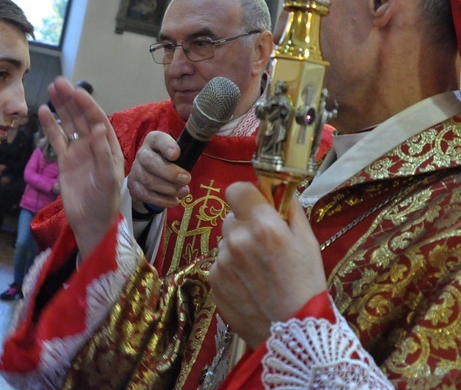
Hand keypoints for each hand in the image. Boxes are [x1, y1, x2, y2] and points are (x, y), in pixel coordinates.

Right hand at [40, 77, 123, 257]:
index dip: (87, 105)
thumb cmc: (105, 202)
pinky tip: (43, 111)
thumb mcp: (109, 178)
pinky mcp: (65, 161)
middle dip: (71, 100)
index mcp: (108, 146)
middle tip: (59, 82)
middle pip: (81, 117)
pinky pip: (57, 140)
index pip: (97, 119)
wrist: (91, 223)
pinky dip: (50, 126)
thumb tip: (98, 128)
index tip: (76, 91)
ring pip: (68, 124)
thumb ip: (103, 153)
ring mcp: (79, 152)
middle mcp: (94, 145)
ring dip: (61, 107)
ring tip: (52, 89)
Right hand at [127, 131, 189, 210]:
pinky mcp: (134, 186)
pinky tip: (174, 201)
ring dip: (169, 189)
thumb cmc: (168, 162)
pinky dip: (162, 200)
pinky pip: (146, 195)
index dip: (166, 146)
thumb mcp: (175, 154)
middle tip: (186, 179)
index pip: (157, 139)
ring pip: (148, 180)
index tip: (176, 154)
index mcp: (153, 141)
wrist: (149, 176)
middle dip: (170, 172)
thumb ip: (184, 154)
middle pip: (150, 161)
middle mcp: (142, 154)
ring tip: (184, 192)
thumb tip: (194, 158)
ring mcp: (136, 171)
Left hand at [208, 182, 325, 347]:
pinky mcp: (213, 279)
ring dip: (237, 248)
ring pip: (225, 241)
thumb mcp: (308, 242)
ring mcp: (222, 260)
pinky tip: (249, 284)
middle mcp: (238, 239)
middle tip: (264, 246)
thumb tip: (279, 188)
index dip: (247, 196)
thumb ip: (291, 210)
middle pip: (231, 217)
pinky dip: (231, 269)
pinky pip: (219, 263)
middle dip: (245, 225)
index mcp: (264, 225)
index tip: (255, 206)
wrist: (294, 334)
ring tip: (259, 270)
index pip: (236, 189)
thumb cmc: (306, 285)